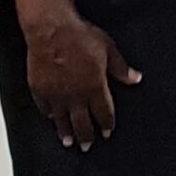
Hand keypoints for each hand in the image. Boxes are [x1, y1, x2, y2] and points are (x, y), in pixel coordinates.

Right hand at [22, 7, 138, 149]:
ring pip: (62, 120)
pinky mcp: (39, 88)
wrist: (51, 29)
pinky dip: (49, 114)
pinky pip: (45, 107)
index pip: (103, 113)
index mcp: (94, 88)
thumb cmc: (79, 36)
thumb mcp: (108, 49)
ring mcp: (56, 94)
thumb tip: (135, 78)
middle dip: (87, 136)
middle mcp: (75, 96)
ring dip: (66, 132)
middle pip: (82, 123)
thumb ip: (121, 68)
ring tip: (68, 142)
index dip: (106, 124)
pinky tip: (51, 118)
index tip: (107, 132)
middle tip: (88, 146)